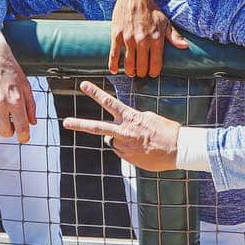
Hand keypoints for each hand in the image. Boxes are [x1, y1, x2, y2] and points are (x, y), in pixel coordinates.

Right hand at [0, 33, 35, 141]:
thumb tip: (32, 124)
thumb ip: (30, 106)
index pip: (22, 129)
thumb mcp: (25, 85)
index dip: (24, 137)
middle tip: (10, 122)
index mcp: (15, 99)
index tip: (24, 137)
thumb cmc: (10, 69)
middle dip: (10, 131)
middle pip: (5, 132)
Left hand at [63, 81, 180, 170]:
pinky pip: (122, 152)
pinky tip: (142, 150)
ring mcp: (124, 147)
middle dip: (79, 124)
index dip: (95, 93)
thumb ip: (133, 119)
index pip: (109, 102)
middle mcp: (124, 132)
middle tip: (65, 122)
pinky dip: (128, 150)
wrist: (179, 150)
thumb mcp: (150, 118)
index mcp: (130, 118)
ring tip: (139, 141)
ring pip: (113, 141)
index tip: (83, 85)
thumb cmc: (167, 131)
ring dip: (120, 140)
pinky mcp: (127, 159)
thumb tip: (125, 126)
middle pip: (97, 127)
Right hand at [108, 0, 188, 77]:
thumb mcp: (165, 22)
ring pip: (128, 64)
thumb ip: (174, 36)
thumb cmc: (152, 10)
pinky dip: (114, 65)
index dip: (154, 72)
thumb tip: (185, 46)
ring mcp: (128, 39)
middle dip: (142, 73)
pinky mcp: (117, 35)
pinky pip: (114, 55)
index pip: (155, 64)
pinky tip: (115, 70)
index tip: (152, 73)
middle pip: (142, 67)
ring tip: (132, 71)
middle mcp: (142, 41)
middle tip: (141, 72)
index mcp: (156, 39)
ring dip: (130, 71)